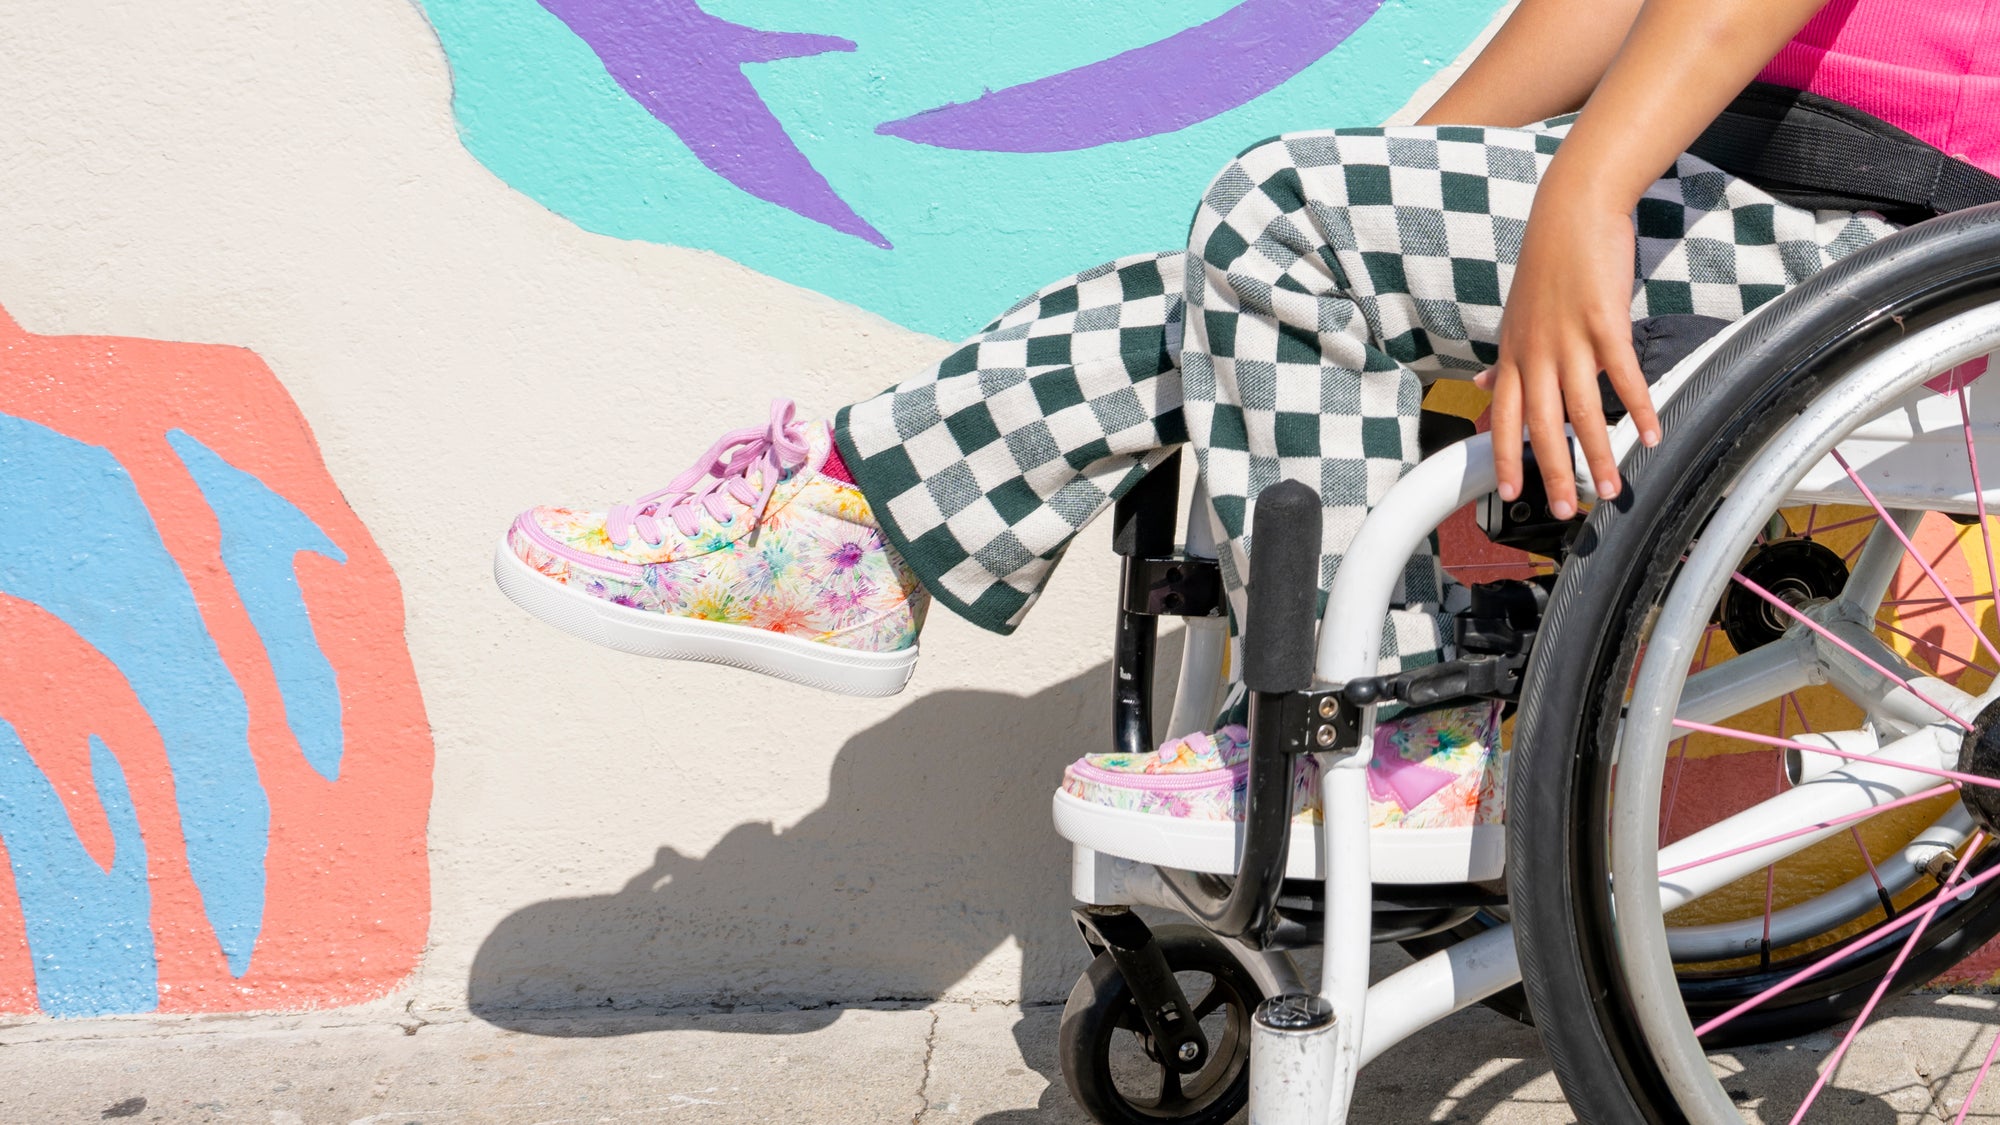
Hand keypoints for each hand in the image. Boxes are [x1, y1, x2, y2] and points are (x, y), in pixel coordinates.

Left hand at [1475, 186, 1661, 517]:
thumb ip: (1504, 358)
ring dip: (1600, 453)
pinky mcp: (1604, 319)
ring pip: (1581, 409)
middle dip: (1554, 472)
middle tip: (1566, 510)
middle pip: (1542, 425)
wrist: (1571, 210)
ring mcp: (1569, 337)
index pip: (1503, 416)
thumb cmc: (1547, 264)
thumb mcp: (1515, 315)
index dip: (1505, 456)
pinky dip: (1639, 406)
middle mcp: (1536, 351)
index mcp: (1514, 353)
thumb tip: (1479, 386)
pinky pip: (1623, 373)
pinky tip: (1651, 434)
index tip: (1510, 493)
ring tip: (1615, 486)